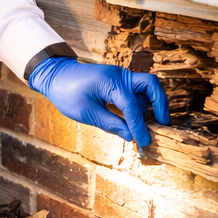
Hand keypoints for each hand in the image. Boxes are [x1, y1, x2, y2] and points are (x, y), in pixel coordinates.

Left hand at [29, 57, 170, 147]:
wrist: (54, 75)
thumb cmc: (66, 92)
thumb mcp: (86, 113)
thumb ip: (111, 124)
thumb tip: (131, 136)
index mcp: (111, 82)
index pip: (132, 106)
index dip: (139, 126)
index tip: (144, 142)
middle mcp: (120, 75)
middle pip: (151, 85)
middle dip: (160, 104)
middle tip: (163, 123)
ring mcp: (120, 76)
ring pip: (145, 88)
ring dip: (149, 105)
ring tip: (147, 125)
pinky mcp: (117, 80)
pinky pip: (135, 90)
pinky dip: (139, 103)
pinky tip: (137, 118)